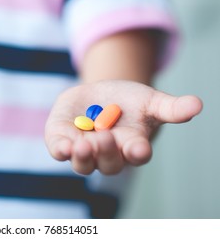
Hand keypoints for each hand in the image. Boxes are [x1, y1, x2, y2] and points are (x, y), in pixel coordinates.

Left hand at [44, 80, 202, 174]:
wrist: (99, 95)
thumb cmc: (129, 102)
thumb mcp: (150, 101)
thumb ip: (170, 107)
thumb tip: (197, 104)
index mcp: (131, 147)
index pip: (136, 156)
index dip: (138, 153)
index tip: (139, 149)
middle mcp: (108, 155)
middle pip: (109, 163)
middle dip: (107, 153)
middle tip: (106, 137)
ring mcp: (84, 150)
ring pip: (84, 163)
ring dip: (83, 157)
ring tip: (82, 146)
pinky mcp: (63, 140)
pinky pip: (60, 150)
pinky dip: (61, 150)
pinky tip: (63, 146)